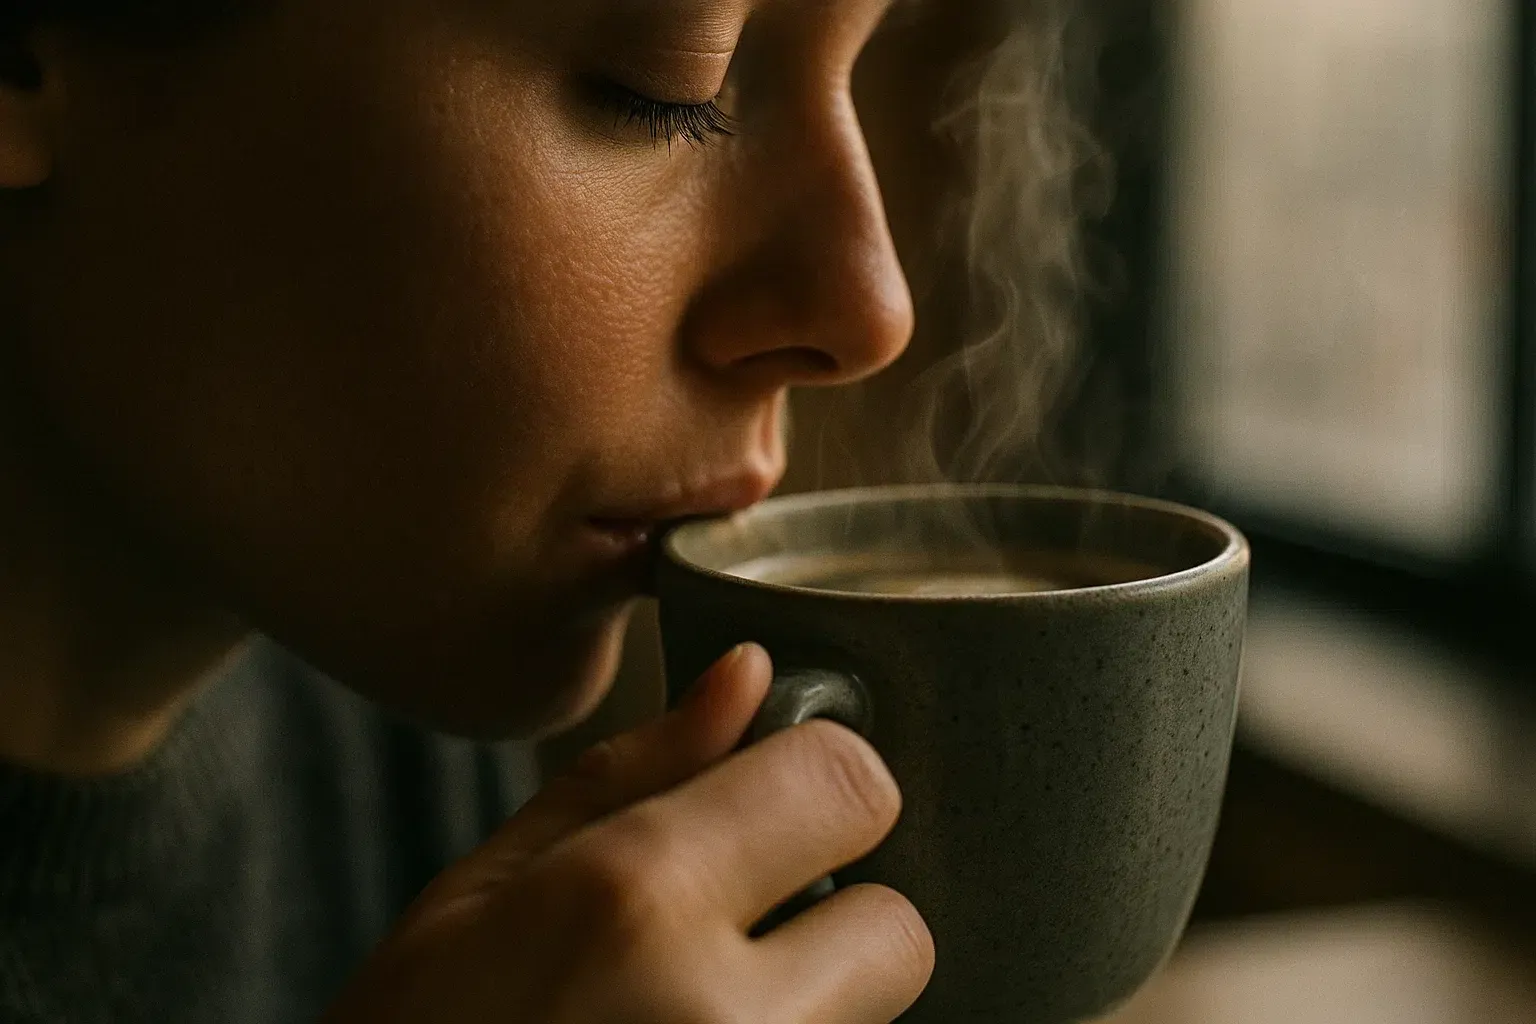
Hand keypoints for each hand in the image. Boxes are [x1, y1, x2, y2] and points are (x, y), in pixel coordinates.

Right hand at [323, 643, 933, 1023]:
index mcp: (633, 901)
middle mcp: (718, 1014)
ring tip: (694, 1011)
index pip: (848, 786)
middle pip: (897, 928)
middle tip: (734, 936)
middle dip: (835, 916)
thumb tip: (746, 679)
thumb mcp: (482, 889)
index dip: (822, 777)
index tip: (781, 796)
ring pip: (877, 1017)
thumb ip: (630, 775)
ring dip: (815, 1000)